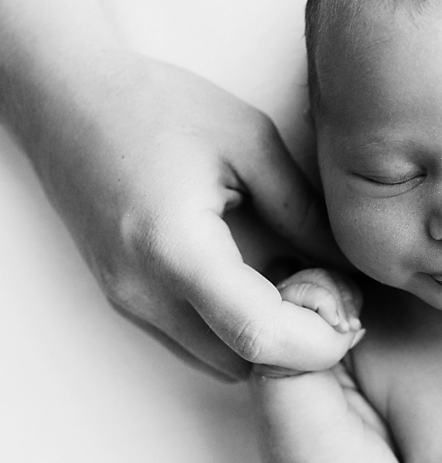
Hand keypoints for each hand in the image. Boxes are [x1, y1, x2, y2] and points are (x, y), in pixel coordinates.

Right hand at [25, 53, 344, 379]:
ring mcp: (130, 301)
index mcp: (175, 248)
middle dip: (300, 347)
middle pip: (243, 362)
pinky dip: (237, 331)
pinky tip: (260, 285)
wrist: (66, 99)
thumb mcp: (249, 141)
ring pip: (220, 362)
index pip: (259, 335)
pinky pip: (196, 342)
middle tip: (335, 301)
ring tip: (297, 287)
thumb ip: (301, 209)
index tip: (353, 316)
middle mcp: (144, 290)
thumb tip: (347, 264)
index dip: (318, 342)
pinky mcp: (127, 299)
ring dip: (268, 342)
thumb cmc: (154, 106)